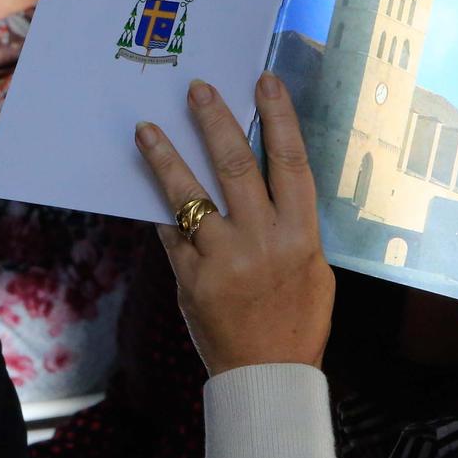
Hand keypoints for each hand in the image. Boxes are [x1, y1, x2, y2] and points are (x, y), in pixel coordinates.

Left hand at [134, 74, 334, 375]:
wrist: (267, 376)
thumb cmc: (297, 320)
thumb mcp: (314, 269)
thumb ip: (293, 225)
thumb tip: (267, 179)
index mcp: (301, 235)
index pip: (290, 162)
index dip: (279, 117)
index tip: (264, 82)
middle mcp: (262, 241)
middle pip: (236, 166)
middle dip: (215, 122)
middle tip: (196, 89)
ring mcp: (223, 260)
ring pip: (190, 195)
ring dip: (166, 157)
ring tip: (146, 127)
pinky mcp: (191, 279)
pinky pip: (171, 232)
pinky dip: (159, 205)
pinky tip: (143, 179)